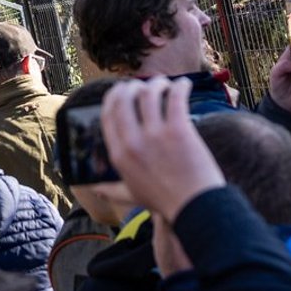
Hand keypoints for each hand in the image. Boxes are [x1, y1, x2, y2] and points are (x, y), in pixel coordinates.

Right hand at [99, 77, 224, 222]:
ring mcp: (155, 135)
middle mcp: (133, 142)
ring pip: (149, 92)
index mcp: (119, 154)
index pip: (108, 113)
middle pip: (124, 98)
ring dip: (158, 83)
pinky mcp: (178, 131)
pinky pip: (176, 97)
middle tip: (144, 85)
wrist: (195, 207)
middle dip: (133, 85)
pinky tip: (184, 85)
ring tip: (166, 85)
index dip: (114, 96)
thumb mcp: (131, 195)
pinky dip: (180, 86)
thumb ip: (111, 190)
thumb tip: (95, 189)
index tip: (123, 91)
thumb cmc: (165, 202)